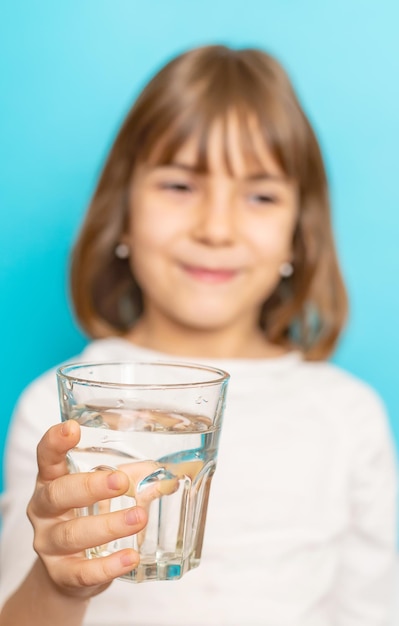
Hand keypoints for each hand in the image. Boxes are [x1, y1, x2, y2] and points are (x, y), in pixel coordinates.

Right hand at [26, 420, 147, 598]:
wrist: (71, 570)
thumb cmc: (90, 516)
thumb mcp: (105, 493)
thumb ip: (132, 478)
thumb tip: (170, 473)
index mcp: (52, 480)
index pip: (47, 457)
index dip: (55, 442)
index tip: (72, 428)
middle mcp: (44, 510)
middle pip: (57, 494)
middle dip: (90, 486)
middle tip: (121, 481)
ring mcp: (49, 544)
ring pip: (72, 534)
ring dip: (108, 525)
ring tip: (139, 517)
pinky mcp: (61, 574)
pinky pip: (82, 571)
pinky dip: (108, 565)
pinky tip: (130, 557)